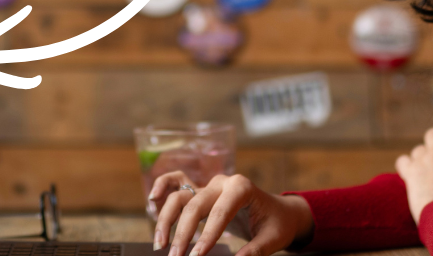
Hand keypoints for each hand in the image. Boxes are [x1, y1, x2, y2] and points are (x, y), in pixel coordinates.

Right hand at [148, 171, 314, 255]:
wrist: (280, 211)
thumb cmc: (277, 224)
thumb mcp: (272, 239)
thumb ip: (254, 252)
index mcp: (242, 188)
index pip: (220, 213)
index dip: (207, 237)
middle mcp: (222, 182)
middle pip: (195, 205)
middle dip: (183, 234)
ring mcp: (209, 185)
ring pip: (180, 196)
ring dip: (166, 219)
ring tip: (159, 245)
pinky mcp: (201, 191)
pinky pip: (177, 183)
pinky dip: (163, 187)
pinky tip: (152, 200)